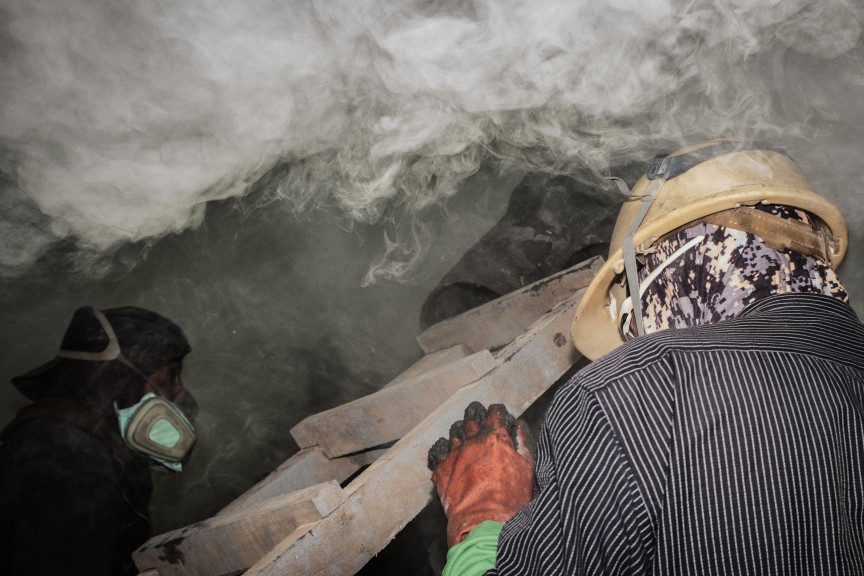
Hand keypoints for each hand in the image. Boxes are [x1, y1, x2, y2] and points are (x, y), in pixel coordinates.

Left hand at [428, 401, 534, 546]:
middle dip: (475, 416)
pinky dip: (443, 447)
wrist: (484, 523)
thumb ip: (523, 443)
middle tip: (476, 414)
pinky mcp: (442, 468)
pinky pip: (439, 449)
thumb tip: (518, 426)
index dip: (495, 411)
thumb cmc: (511, 500)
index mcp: (496, 438)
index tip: (495, 412)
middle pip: (472, 420)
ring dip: (460, 430)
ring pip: (455, 432)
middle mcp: (474, 441)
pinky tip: (446, 448)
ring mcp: (456, 453)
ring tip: (462, 432)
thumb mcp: (527, 469)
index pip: (494, 414)